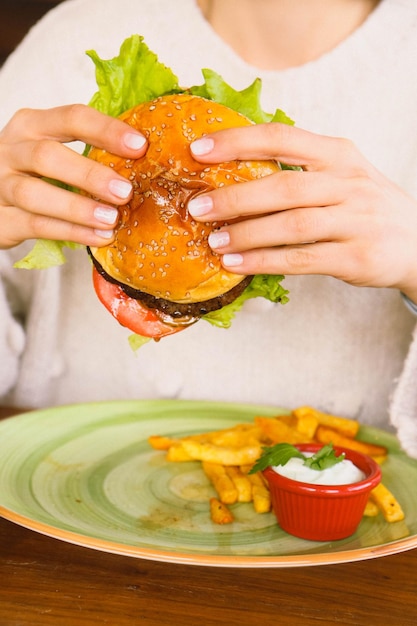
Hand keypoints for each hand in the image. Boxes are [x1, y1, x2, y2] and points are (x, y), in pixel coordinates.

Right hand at [0, 104, 146, 248]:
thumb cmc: (32, 173)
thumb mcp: (51, 151)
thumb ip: (87, 150)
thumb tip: (145, 160)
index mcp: (31, 125)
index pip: (71, 118)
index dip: (106, 130)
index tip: (140, 146)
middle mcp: (10, 150)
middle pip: (47, 156)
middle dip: (90, 174)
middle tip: (125, 191)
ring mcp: (0, 184)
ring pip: (34, 193)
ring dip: (77, 208)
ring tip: (111, 219)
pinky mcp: (0, 218)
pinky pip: (35, 225)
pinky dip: (69, 232)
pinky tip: (97, 237)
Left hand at [188, 123, 416, 301]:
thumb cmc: (364, 206)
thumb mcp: (341, 173)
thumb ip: (298, 168)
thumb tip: (231, 170)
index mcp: (339, 154)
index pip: (281, 138)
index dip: (237, 142)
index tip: (198, 149)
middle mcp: (349, 183)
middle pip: (283, 186)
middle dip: (235, 197)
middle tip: (198, 208)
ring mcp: (356, 221)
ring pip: (291, 226)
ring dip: (247, 233)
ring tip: (213, 240)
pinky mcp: (357, 257)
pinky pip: (302, 259)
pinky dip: (265, 262)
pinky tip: (237, 263)